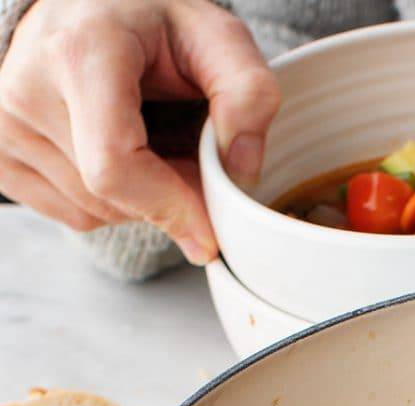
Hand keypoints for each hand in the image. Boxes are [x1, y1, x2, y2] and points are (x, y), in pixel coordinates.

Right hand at [0, 0, 278, 263]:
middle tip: (187, 157)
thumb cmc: (154, 22)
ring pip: (93, 212)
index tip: (208, 232)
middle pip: (109, 197)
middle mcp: (26, 86)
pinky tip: (116, 153)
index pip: (114, 165)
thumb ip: (248, 96)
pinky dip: (109, 201)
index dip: (169, 208)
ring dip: (139, 200)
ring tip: (149, 144)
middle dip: (165, 198)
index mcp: (80, 52)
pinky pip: (72, 214)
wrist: (89, 7)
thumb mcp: (218, 38)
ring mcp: (5, 121)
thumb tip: (241, 172)